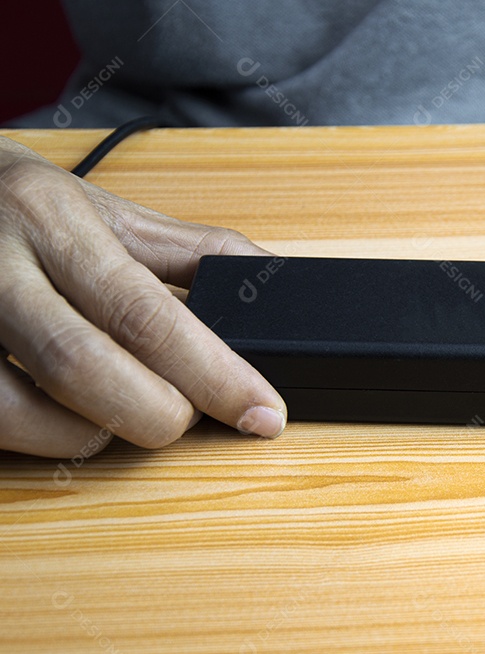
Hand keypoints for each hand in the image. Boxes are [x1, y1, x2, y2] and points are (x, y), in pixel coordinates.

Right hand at [0, 137, 285, 457]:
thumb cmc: (26, 208)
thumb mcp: (113, 212)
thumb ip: (196, 252)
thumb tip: (280, 284)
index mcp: (53, 220)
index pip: (146, 313)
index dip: (214, 377)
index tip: (262, 412)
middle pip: (80, 367)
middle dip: (154, 413)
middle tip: (186, 417)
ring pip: (19, 411)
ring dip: (90, 432)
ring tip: (121, 408)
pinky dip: (42, 435)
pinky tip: (66, 415)